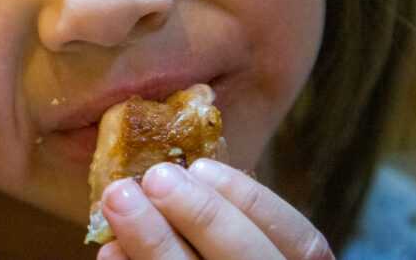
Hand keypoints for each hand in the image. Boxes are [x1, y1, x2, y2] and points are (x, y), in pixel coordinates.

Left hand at [98, 159, 332, 259]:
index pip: (304, 244)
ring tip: (119, 199)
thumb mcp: (241, 249)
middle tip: (155, 177)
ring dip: (155, 241)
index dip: (254, 200)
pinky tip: (111, 253)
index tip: (202, 165)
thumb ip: (228, 231)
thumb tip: (180, 177)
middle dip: (204, 215)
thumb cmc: (220, 258)